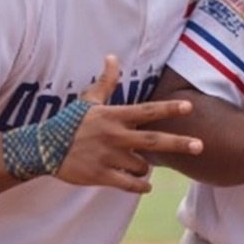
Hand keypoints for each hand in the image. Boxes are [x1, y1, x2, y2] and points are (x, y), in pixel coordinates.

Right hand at [55, 55, 203, 191]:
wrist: (42, 148)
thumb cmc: (69, 123)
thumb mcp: (88, 100)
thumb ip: (106, 81)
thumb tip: (112, 56)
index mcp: (114, 117)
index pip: (147, 111)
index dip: (169, 108)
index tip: (189, 106)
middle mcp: (114, 136)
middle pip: (154, 141)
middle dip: (179, 143)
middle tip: (201, 146)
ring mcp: (108, 157)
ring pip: (141, 166)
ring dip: (144, 168)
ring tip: (134, 166)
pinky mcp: (100, 175)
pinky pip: (128, 184)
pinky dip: (140, 186)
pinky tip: (145, 186)